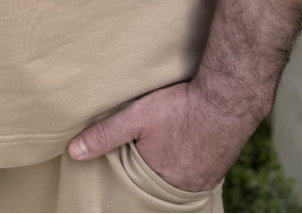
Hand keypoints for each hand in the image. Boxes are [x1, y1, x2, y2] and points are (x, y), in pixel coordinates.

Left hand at [67, 80, 260, 192]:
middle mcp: (181, 192)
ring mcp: (202, 185)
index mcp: (158, 185)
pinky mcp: (215, 174)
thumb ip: (105, 135)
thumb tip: (73, 151)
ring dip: (163, 182)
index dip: (126, 198)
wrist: (228, 99)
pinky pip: (193, 182)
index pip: (135, 203)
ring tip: (155, 166)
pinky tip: (178, 159)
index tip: (115, 196)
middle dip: (142, 191)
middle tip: (135, 176)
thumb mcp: (136, 117)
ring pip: (174, 191)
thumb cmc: (181, 108)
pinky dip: (182, 174)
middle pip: (155, 198)